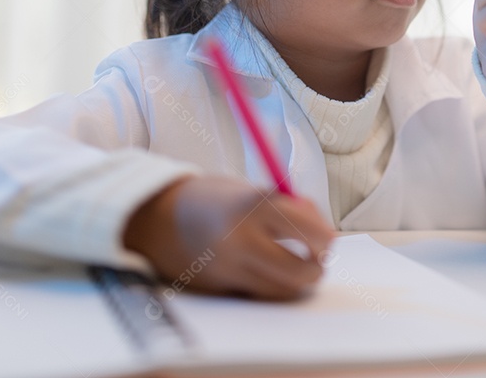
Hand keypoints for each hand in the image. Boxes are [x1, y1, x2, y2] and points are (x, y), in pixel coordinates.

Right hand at [123, 175, 334, 300]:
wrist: (157, 215)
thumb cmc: (215, 199)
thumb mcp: (253, 191)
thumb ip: (289, 208)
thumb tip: (324, 232)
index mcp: (253, 206)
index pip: (309, 229)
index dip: (325, 237)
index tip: (328, 238)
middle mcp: (241, 240)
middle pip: (300, 271)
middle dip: (317, 267)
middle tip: (318, 258)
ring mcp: (229, 268)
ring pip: (282, 290)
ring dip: (296, 281)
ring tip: (296, 265)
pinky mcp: (219, 288)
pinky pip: (258, 294)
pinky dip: (268, 285)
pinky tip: (264, 269)